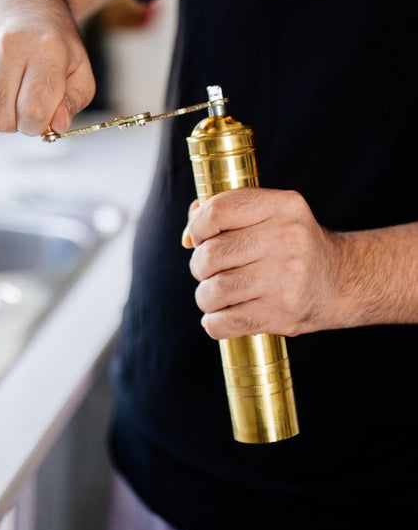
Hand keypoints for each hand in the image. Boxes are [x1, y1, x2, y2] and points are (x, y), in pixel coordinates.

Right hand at [0, 0, 94, 135]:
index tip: (42, 115)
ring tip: (6, 104)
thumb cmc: (53, 48)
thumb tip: (56, 126)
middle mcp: (6, 46)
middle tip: (23, 106)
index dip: (37, 125)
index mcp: (45, 49)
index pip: (33, 111)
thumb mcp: (80, 72)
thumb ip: (74, 102)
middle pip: (0, 118)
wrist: (22, 8)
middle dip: (15, 124)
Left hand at [182, 188, 342, 338]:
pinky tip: (224, 315)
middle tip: (211, 271)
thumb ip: (223, 213)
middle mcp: (287, 239)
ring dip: (205, 296)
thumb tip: (188, 238)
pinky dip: (213, 322)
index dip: (198, 228)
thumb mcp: (268, 213)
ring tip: (217, 294)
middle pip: (210, 255)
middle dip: (200, 266)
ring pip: (213, 291)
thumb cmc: (290, 244)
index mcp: (282, 206)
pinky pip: (223, 323)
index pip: (216, 211)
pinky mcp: (282, 314)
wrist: (343, 280)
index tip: (203, 239)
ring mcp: (286, 279)